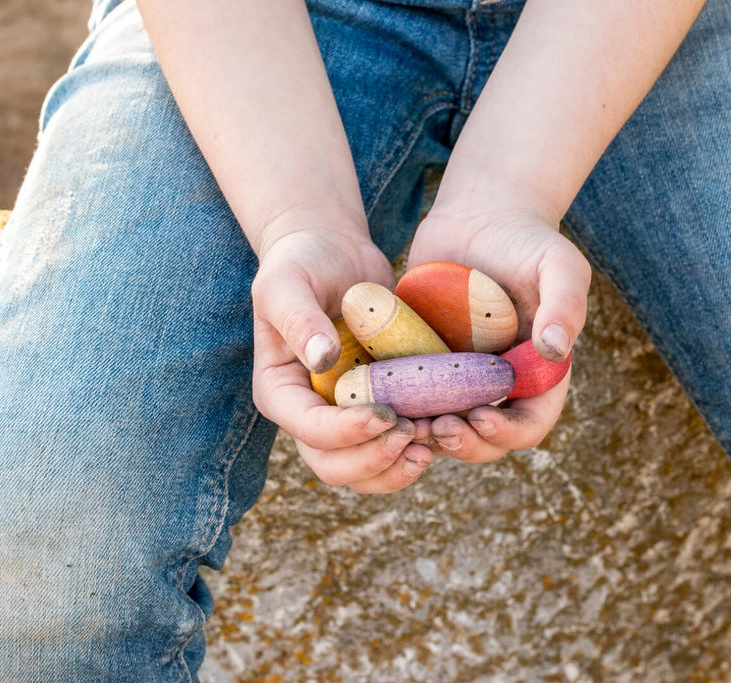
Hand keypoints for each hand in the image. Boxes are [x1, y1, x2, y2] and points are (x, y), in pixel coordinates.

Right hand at [250, 223, 434, 492]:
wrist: (334, 252)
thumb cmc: (302, 262)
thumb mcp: (287, 282)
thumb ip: (299, 319)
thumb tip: (324, 359)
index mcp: (282, 392)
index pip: (309, 431)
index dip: (346, 433)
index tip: (385, 413)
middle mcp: (312, 415)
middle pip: (336, 467)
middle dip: (375, 461)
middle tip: (412, 433)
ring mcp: (347, 417)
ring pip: (368, 471)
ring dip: (400, 466)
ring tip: (433, 438)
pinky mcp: (381, 408)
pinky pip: (398, 447)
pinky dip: (422, 446)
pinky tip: (448, 426)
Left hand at [407, 208, 590, 462]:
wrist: (476, 218)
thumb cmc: (526, 239)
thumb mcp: (557, 264)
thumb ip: (565, 304)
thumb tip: (555, 349)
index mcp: (538, 375)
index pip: (530, 424)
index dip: (508, 433)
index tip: (480, 418)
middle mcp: (500, 387)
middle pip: (486, 439)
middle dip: (464, 444)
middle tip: (437, 429)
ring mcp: (461, 381)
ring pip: (445, 429)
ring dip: (427, 437)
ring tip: (405, 425)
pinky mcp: (425, 367)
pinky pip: (412, 402)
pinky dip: (398, 410)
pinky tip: (379, 403)